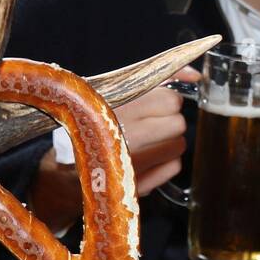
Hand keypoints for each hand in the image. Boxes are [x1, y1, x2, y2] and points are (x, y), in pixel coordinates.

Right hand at [28, 66, 200, 231]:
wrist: (64, 170)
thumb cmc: (92, 124)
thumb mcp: (116, 92)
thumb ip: (158, 80)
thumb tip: (195, 75)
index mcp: (115, 107)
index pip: (170, 101)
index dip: (165, 102)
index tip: (153, 106)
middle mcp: (123, 135)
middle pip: (178, 123)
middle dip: (168, 121)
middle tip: (150, 124)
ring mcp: (131, 163)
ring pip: (179, 145)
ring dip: (168, 142)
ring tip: (147, 142)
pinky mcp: (138, 184)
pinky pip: (174, 166)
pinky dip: (166, 162)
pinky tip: (147, 159)